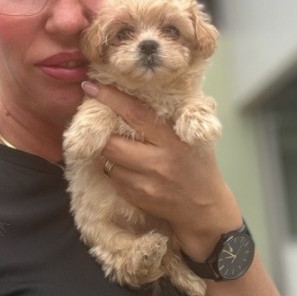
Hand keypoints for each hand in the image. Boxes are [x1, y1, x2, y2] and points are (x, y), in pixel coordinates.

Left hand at [81, 81, 242, 259]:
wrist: (204, 209)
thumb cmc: (200, 165)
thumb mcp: (194, 137)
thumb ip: (175, 115)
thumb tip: (149, 89)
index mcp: (173, 142)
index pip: (137, 115)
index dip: (113, 99)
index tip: (92, 87)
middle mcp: (158, 163)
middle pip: (113, 144)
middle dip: (102, 133)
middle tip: (99, 123)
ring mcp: (145, 184)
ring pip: (109, 163)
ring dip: (107, 153)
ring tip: (114, 145)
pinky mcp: (137, 199)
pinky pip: (113, 179)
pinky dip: (114, 170)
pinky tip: (124, 166)